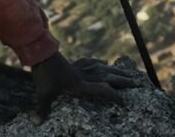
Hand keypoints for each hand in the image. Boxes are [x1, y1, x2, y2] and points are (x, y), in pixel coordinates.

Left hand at [29, 53, 143, 115]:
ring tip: (129, 73)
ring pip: (102, 69)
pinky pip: (89, 62)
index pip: (101, 90)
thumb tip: (36, 122)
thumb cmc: (42, 74)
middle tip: (139, 83)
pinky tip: (104, 62)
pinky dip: (98, 63)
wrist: (39, 52)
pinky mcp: (73, 63)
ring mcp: (79, 68)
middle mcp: (83, 76)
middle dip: (124, 81)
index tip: (124, 102)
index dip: (114, 96)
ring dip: (116, 71)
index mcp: (79, 85)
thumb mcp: (42, 93)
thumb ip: (42, 109)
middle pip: (108, 78)